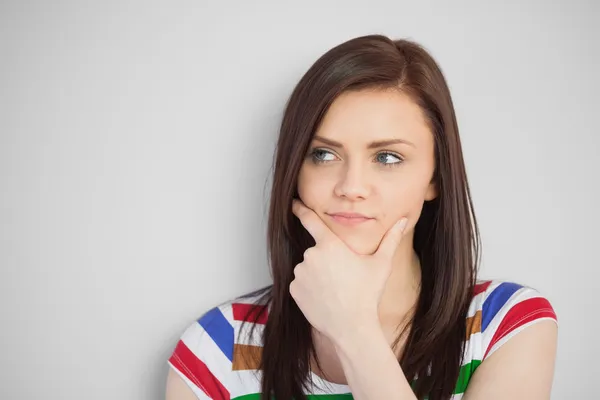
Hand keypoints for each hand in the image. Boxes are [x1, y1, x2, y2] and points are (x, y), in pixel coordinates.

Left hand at [289, 199, 407, 341]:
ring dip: (318, 275)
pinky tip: (325, 298)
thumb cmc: (368, 294)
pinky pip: (301, 284)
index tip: (294, 203)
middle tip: (343, 277)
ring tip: (336, 290)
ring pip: (308, 268)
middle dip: (327, 260)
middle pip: (317, 251)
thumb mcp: (381, 264)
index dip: (301, 209)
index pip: (310, 220)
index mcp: (330, 245)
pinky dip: (310, 289)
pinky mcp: (294, 290)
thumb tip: (402, 220)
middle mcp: (311, 256)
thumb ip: (391, 239)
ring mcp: (300, 273)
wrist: (352, 327)